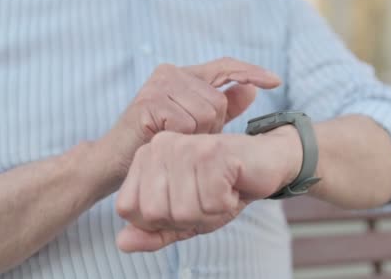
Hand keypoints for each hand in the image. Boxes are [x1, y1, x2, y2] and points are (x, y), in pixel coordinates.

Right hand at [100, 57, 280, 176]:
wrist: (116, 161)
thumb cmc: (157, 141)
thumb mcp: (196, 124)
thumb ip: (223, 106)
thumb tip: (251, 90)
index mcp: (184, 74)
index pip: (225, 66)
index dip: (251, 71)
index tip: (275, 82)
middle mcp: (170, 72)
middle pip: (218, 99)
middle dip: (212, 126)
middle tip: (188, 138)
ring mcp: (158, 85)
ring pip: (206, 112)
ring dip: (196, 135)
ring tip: (174, 139)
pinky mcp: (149, 102)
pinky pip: (187, 124)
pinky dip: (180, 139)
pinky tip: (162, 140)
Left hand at [114, 127, 301, 252]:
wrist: (268, 162)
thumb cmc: (224, 188)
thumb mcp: (185, 217)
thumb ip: (154, 232)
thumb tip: (122, 243)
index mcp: (145, 157)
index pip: (127, 209)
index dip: (159, 220)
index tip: (186, 202)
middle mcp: (160, 146)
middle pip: (153, 212)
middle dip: (185, 218)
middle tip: (207, 197)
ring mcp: (185, 147)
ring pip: (182, 211)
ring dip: (209, 211)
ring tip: (221, 190)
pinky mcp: (212, 152)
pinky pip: (210, 203)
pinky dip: (226, 203)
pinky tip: (233, 184)